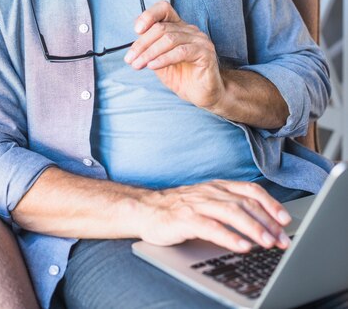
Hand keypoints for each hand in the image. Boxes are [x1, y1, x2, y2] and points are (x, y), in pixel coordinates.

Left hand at [125, 0, 222, 109]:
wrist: (202, 94)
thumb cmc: (181, 76)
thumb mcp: (159, 61)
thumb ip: (149, 49)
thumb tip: (134, 43)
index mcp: (179, 27)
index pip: (164, 9)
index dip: (149, 15)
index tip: (136, 31)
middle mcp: (190, 30)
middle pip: (161, 28)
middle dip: (142, 44)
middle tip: (130, 59)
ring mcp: (199, 40)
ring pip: (169, 39)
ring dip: (149, 53)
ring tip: (138, 64)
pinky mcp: (205, 53)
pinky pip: (181, 52)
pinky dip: (163, 59)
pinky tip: (153, 66)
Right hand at [137, 180, 291, 251]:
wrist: (146, 209)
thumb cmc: (180, 209)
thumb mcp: (209, 202)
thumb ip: (231, 208)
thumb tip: (264, 224)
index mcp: (218, 186)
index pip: (250, 190)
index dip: (270, 203)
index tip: (286, 220)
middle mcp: (210, 192)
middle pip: (245, 203)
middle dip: (267, 222)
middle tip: (282, 239)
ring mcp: (197, 204)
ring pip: (230, 212)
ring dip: (253, 228)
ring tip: (267, 242)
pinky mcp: (184, 218)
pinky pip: (210, 227)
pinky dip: (228, 236)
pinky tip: (241, 246)